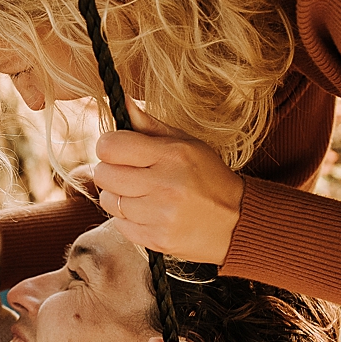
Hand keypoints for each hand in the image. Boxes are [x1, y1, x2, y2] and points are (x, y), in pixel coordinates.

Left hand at [90, 103, 244, 263]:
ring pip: (108, 201)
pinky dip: (127, 219)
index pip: (112, 146)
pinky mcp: (157, 240)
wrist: (236, 221)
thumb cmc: (208, 177)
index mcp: (172, 155)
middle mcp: (165, 185)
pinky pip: (119, 225)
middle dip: (109, 171)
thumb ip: (151, 126)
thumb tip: (123, 101)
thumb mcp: (187, 144)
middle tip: (127, 172)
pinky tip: (147, 213)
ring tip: (140, 194)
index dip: (108, 146)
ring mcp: (160, 215)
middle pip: (104, 175)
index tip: (117, 149)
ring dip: (117, 197)